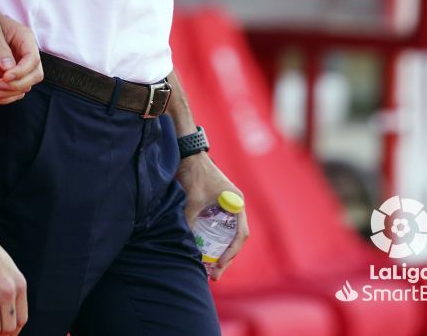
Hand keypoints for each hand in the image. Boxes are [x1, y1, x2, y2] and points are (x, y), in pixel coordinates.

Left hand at [0, 8, 42, 104]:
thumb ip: (0, 49)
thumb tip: (7, 68)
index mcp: (25, 39)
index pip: (33, 59)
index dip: (22, 71)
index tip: (4, 77)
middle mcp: (27, 53)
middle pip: (34, 76)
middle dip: (17, 85)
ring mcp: (20, 65)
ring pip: (25, 86)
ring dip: (7, 94)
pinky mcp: (12, 75)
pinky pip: (15, 91)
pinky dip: (4, 97)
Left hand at [177, 152, 248, 280]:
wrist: (187, 150)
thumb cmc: (194, 172)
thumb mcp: (192, 199)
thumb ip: (189, 221)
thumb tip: (185, 244)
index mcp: (235, 203)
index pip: (240, 234)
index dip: (231, 252)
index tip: (219, 264)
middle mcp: (234, 205)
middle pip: (234, 237)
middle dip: (225, 257)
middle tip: (214, 275)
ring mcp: (225, 205)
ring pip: (226, 234)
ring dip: (219, 250)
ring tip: (209, 268)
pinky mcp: (215, 204)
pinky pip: (217, 227)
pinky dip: (212, 239)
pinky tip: (203, 249)